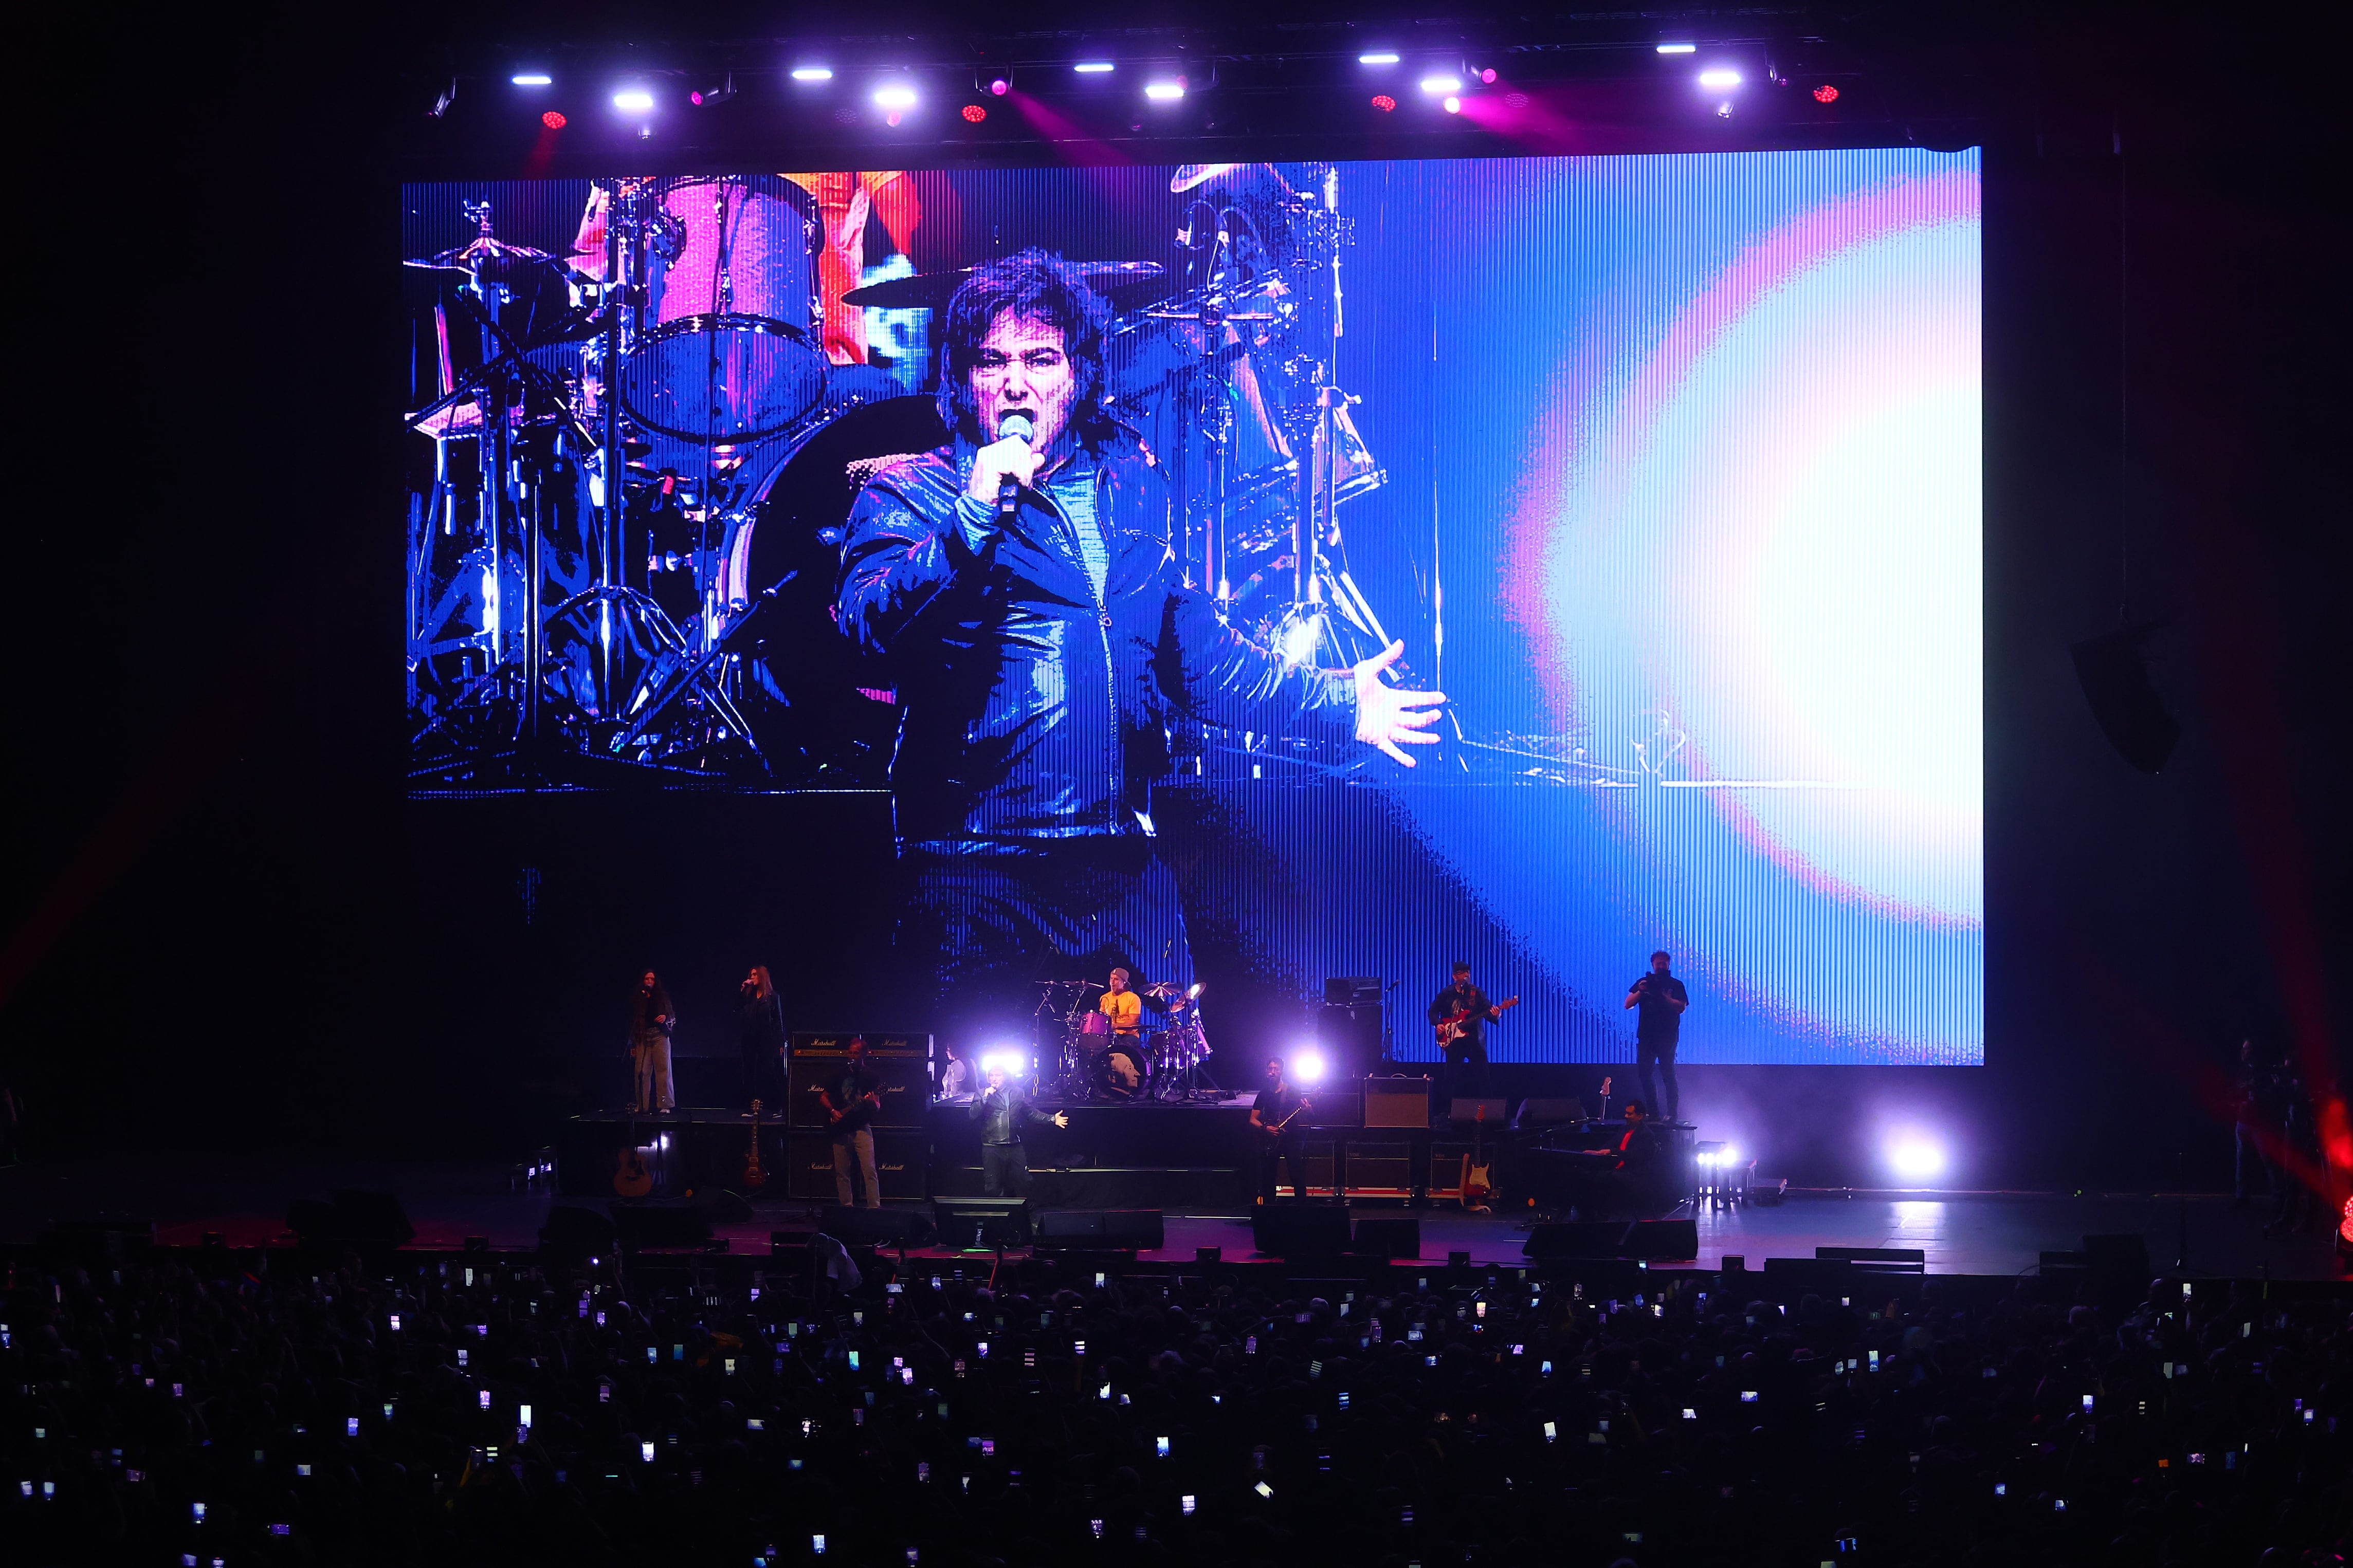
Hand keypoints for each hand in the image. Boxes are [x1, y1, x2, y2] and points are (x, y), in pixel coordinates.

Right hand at [965, 432, 1042, 506]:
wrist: (980, 511)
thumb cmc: (997, 498)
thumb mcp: (1015, 479)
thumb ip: (1027, 466)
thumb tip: (1040, 457)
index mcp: (992, 452)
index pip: (1015, 442)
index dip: (1026, 454)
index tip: (1028, 471)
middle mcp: (988, 451)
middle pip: (1017, 444)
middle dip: (1027, 462)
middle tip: (1025, 479)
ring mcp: (987, 456)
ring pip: (1017, 452)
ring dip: (1025, 470)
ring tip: (1022, 483)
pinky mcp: (988, 465)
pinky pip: (1013, 463)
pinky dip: (1020, 474)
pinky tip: (1019, 484)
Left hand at [1051, 1112, 1069, 1128]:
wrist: (1053, 1119)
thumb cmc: (1055, 1116)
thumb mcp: (1058, 1114)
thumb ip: (1060, 1112)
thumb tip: (1062, 1110)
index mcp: (1061, 1118)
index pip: (1064, 1118)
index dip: (1066, 1118)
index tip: (1067, 1117)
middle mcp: (1061, 1120)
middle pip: (1064, 1120)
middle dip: (1065, 1120)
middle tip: (1066, 1120)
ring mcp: (1060, 1122)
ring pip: (1063, 1123)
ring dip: (1065, 1123)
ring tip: (1067, 1123)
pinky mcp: (1059, 1124)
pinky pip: (1061, 1125)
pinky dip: (1062, 1126)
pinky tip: (1064, 1127)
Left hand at [1351, 641, 1444, 765]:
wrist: (1336, 702)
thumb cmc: (1351, 684)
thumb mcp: (1369, 669)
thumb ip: (1386, 658)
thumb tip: (1401, 642)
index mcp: (1392, 698)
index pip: (1415, 699)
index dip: (1429, 698)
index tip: (1442, 697)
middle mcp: (1391, 714)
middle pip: (1415, 718)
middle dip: (1428, 717)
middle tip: (1438, 715)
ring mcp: (1385, 728)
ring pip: (1409, 735)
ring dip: (1422, 738)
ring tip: (1436, 739)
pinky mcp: (1377, 738)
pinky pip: (1392, 750)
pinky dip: (1401, 757)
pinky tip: (1413, 763)